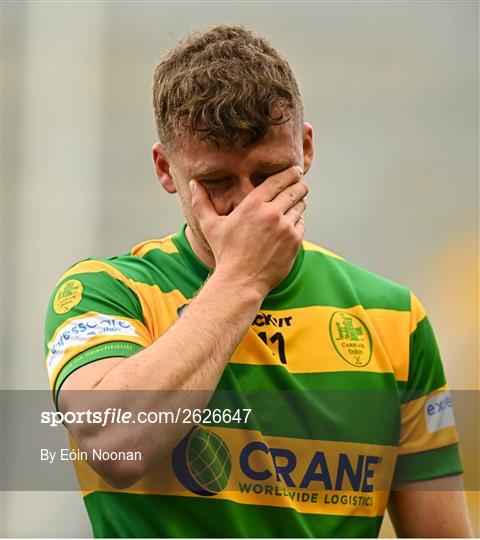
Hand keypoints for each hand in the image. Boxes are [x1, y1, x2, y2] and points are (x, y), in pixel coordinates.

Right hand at [190, 165, 307, 296]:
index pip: (278, 180)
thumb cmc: (224, 253)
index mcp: (253, 204)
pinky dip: (297, 222)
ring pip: (300, 207)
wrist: (241, 281)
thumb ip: (201, 202)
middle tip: (300, 183)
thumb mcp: (210, 226)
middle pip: (295, 190)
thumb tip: (193, 183)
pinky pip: (301, 224)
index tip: (295, 170)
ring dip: (299, 203)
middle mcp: (272, 213)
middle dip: (299, 185)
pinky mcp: (294, 241)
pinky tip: (291, 224)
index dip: (290, 173)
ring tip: (295, 204)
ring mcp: (285, 228)